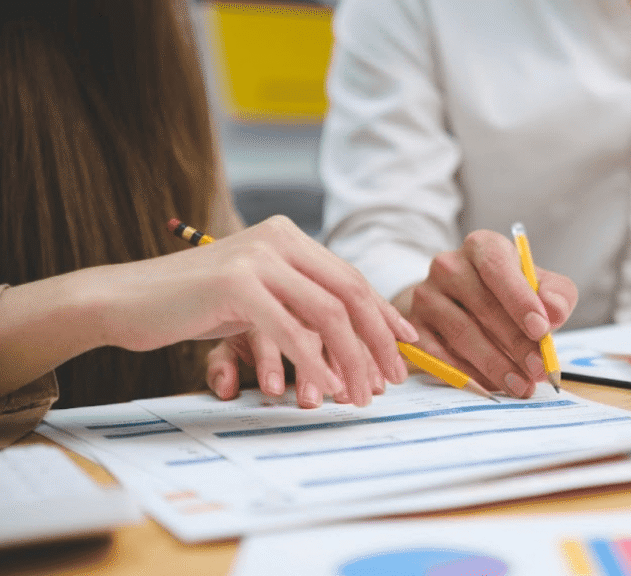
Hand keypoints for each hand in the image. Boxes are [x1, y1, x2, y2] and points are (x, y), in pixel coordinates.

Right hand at [94, 216, 418, 407]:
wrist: (124, 300)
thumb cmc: (193, 305)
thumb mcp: (256, 297)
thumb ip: (297, 304)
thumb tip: (352, 341)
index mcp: (289, 238)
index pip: (351, 278)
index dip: (383, 315)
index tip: (407, 346)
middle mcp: (279, 239)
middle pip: (350, 294)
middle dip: (377, 342)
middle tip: (393, 381)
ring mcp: (258, 258)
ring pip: (328, 314)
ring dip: (350, 360)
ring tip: (359, 396)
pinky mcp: (236, 283)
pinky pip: (291, 329)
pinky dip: (314, 362)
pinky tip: (326, 388)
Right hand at [393, 229, 577, 397]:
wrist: (459, 303)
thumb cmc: (509, 294)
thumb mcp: (540, 286)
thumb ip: (556, 295)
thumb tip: (554, 310)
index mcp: (482, 247)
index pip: (498, 267)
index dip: (520, 299)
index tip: (541, 329)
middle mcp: (448, 265)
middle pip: (482, 305)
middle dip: (515, 342)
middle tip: (537, 369)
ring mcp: (426, 295)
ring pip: (462, 333)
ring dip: (494, 364)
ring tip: (520, 385)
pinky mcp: (413, 326)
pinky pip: (439, 354)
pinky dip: (467, 374)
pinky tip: (490, 387)